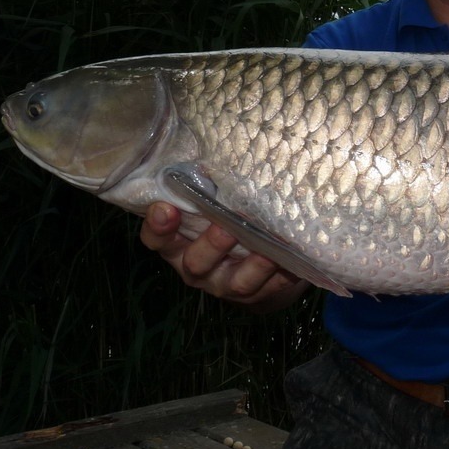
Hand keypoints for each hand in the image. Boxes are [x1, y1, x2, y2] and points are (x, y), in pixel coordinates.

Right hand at [141, 202, 309, 311]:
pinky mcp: (256, 295)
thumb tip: (211, 153)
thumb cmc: (223, 222)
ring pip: (236, 281)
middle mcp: (196, 267)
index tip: (165, 208)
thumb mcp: (208, 207)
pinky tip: (291, 259)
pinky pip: (269, 288)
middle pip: (196, 262)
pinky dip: (281, 274)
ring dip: (253, 266)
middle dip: (212, 244)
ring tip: (267, 250)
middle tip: (225, 227)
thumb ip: (204, 189)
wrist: (252, 266)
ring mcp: (226, 284)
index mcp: (177, 245)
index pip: (157, 239)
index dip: (158, 226)